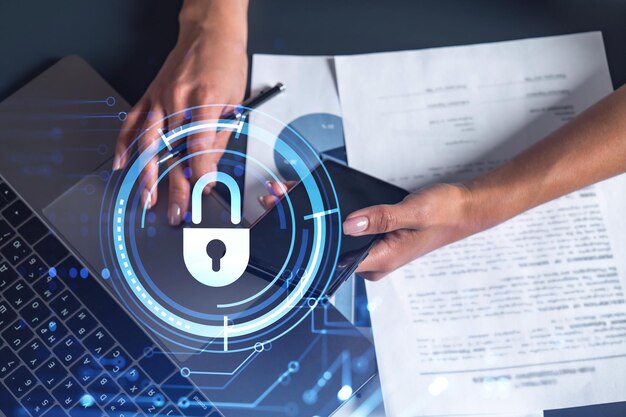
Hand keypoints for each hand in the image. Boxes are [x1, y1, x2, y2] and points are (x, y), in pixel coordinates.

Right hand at [113, 0, 247, 225]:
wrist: (208, 33)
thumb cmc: (225, 64)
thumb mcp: (234, 101)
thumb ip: (218, 137)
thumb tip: (209, 170)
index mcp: (204, 101)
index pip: (199, 146)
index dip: (200, 173)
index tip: (201, 193)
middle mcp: (178, 100)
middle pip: (172, 152)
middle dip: (173, 187)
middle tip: (175, 212)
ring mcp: (159, 98)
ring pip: (148, 142)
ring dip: (146, 174)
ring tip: (146, 199)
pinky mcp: (148, 95)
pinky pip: (131, 122)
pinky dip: (123, 144)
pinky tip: (120, 165)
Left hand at [259, 181, 476, 280]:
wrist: (465, 209)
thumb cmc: (446, 213)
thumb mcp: (415, 212)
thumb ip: (382, 219)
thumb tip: (350, 224)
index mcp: (381, 260)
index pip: (333, 260)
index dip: (304, 243)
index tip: (282, 223)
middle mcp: (374, 260)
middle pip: (327, 248)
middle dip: (298, 225)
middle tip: (273, 201)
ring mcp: (373, 249)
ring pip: (333, 237)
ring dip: (309, 217)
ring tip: (283, 196)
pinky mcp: (375, 238)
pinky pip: (345, 229)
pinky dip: (326, 215)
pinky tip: (310, 199)